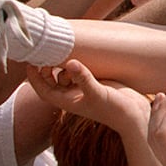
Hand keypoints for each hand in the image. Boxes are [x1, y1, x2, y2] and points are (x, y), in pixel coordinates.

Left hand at [26, 61, 148, 133]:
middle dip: (46, 69)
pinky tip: (81, 54)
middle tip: (47, 53)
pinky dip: (77, 64)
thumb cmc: (114, 109)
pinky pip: (80, 72)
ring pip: (65, 76)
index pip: (43, 89)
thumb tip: (70, 62)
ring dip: (62, 65)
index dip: (34, 77)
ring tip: (64, 51)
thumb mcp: (97, 93)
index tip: (31, 62)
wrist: (134, 114)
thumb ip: (83, 78)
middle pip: (51, 82)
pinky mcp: (95, 83)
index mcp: (67, 102)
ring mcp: (83, 89)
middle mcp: (72, 95)